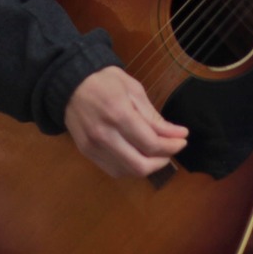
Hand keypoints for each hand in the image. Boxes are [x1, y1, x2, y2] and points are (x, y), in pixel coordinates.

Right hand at [64, 66, 187, 177]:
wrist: (70, 83)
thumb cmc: (105, 81)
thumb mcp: (133, 89)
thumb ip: (153, 116)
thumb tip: (177, 134)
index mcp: (118, 114)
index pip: (151, 143)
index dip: (172, 145)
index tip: (183, 138)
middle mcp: (104, 135)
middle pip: (140, 165)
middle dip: (162, 161)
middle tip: (171, 149)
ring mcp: (93, 146)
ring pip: (128, 172)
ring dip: (148, 166)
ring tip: (157, 153)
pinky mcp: (87, 153)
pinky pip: (114, 170)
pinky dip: (130, 168)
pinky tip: (138, 155)